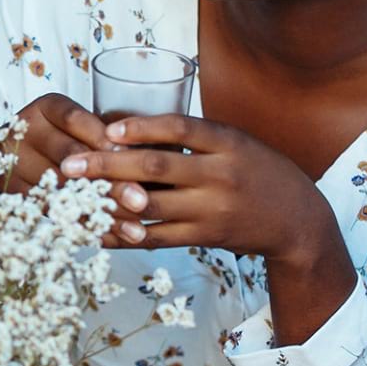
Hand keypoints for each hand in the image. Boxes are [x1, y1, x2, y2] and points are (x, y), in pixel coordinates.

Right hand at [0, 95, 144, 222]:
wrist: (4, 162)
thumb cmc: (59, 143)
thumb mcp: (78, 129)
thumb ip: (106, 138)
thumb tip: (148, 156)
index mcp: (46, 108)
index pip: (75, 120)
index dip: (104, 141)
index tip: (133, 160)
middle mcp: (25, 130)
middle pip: (69, 155)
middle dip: (109, 180)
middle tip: (141, 201)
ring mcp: (13, 161)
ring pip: (62, 188)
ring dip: (99, 209)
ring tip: (133, 227)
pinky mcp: (11, 191)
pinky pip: (50, 210)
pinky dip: (80, 224)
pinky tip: (106, 236)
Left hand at [58, 114, 327, 255]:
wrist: (297, 220)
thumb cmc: (259, 172)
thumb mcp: (237, 144)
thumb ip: (196, 137)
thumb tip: (134, 127)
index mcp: (228, 142)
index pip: (180, 128)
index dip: (141, 127)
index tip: (106, 129)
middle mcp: (220, 175)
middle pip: (155, 168)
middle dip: (107, 165)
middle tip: (69, 165)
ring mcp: (212, 210)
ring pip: (150, 205)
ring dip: (107, 201)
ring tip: (74, 197)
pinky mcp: (205, 237)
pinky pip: (157, 237)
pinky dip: (125, 234)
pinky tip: (98, 230)